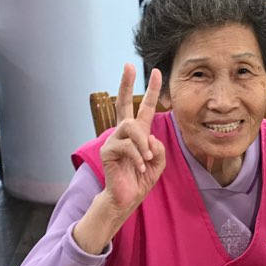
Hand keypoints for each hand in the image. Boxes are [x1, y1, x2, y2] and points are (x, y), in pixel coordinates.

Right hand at [100, 63, 166, 217]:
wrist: (126, 199)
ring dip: (142, 143)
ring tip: (147, 158)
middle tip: (128, 66)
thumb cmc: (140, 180)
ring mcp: (114, 140)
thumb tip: (149, 137)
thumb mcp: (157, 163)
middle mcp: (124, 133)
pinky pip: (126, 146)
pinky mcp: (108, 151)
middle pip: (124, 103)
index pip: (145, 108)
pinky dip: (137, 156)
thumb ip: (158, 148)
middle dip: (126, 84)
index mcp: (139, 133)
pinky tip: (141, 167)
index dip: (153, 91)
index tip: (157, 72)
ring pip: (130, 127)